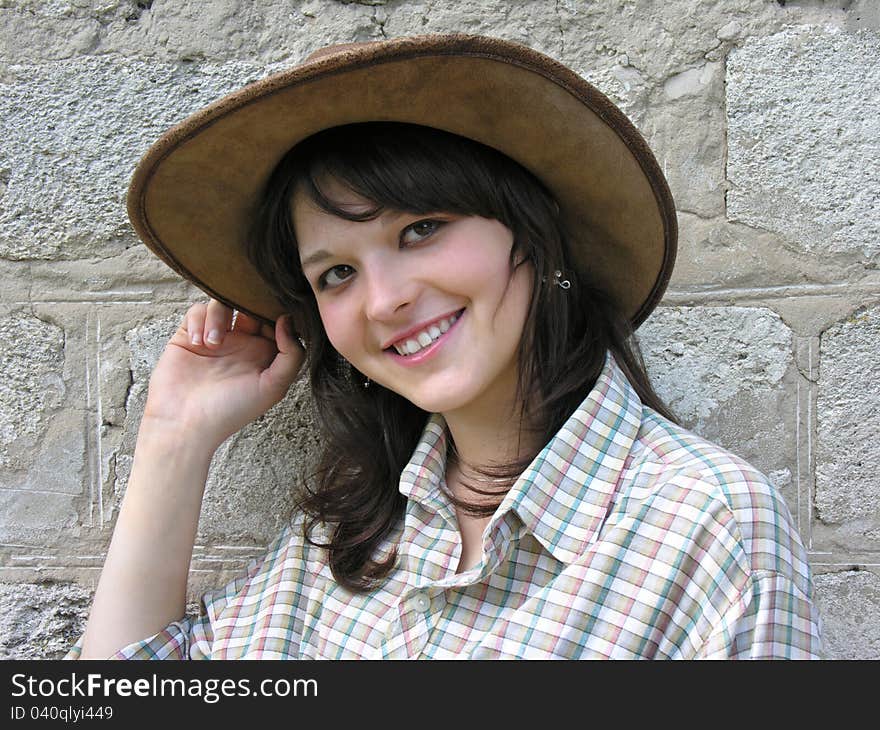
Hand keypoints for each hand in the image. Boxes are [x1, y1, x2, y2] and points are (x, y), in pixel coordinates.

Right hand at [142, 299, 304, 452]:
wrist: (186, 424)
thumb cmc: (231, 411)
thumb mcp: (273, 386)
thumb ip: (291, 355)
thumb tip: (288, 320)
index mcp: (264, 352)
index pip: (275, 319)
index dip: (275, 311)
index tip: (272, 313)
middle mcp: (241, 342)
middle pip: (248, 304)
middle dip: (246, 304)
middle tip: (242, 320)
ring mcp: (215, 337)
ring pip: (222, 303)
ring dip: (219, 316)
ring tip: (213, 344)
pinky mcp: (189, 335)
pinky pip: (197, 311)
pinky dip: (199, 322)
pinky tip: (198, 344)